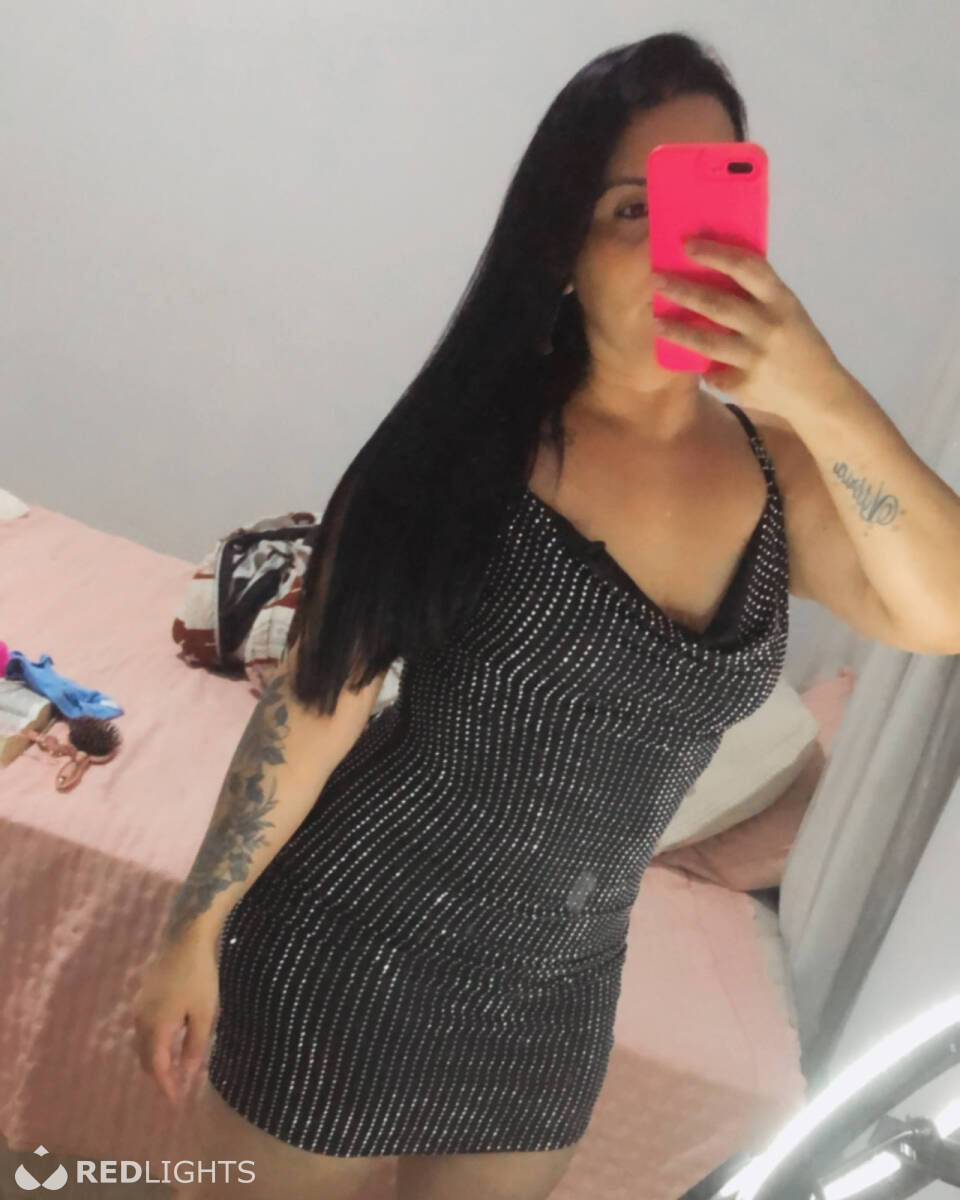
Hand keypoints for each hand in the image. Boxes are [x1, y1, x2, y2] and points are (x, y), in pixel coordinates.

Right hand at [131, 937, 219, 1108]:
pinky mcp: (143, 996)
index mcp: (156, 1028)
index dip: (166, 1087)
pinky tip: (167, 1042)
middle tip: (175, 1089)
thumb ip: (195, 1046)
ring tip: (172, 1069)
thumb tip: (187, 1074)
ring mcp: (139, 1007)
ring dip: (154, 1060)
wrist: (185, 938)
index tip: (175, 1103)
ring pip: (142, 1044)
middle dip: (158, 1076)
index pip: (157, 1067)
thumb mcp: (204, 1014)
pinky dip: (153, 1044)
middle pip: (145, 1058)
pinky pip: (143, 1030)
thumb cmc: (199, 976)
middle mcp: (141, 1021)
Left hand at [651, 238, 843, 422]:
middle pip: (718, 305)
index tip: (688, 245)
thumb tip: (714, 271)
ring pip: (707, 342)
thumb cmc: (800, 343)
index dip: (716, 254)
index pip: (747, 268)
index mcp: (782, 301)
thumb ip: (759, 295)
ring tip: (657, 322)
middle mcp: (769, 327)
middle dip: (683, 290)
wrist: (820, 393)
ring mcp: (756, 358)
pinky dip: (704, 368)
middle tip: (656, 279)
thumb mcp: (788, 311)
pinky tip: (694, 364)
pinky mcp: (745, 385)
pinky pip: (714, 373)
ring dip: (678, 331)